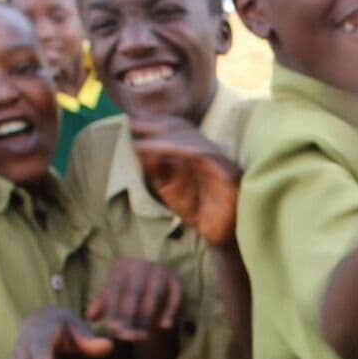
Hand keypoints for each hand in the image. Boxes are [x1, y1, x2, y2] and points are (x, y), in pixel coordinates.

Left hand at [86, 258, 182, 340]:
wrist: (155, 293)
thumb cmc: (128, 298)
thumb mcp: (113, 300)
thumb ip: (102, 307)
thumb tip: (91, 317)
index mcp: (122, 265)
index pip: (116, 287)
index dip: (114, 309)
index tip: (113, 329)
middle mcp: (141, 264)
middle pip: (134, 291)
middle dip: (129, 315)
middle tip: (126, 335)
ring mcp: (161, 271)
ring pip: (154, 294)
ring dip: (147, 317)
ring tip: (142, 335)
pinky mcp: (177, 280)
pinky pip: (175, 297)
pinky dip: (170, 312)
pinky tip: (164, 327)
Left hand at [132, 117, 244, 246]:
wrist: (220, 236)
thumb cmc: (199, 212)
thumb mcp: (170, 190)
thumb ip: (157, 171)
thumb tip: (139, 148)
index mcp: (197, 153)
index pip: (176, 129)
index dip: (154, 123)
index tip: (130, 122)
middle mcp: (209, 152)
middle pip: (182, 129)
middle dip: (155, 125)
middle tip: (131, 123)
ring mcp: (220, 161)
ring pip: (190, 139)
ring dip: (163, 139)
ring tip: (141, 143)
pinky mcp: (228, 172)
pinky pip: (202, 155)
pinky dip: (180, 151)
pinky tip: (161, 150)